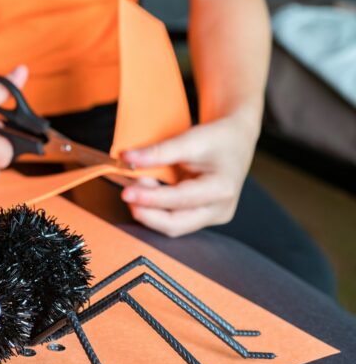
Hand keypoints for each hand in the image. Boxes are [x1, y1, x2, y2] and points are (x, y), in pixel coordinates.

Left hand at [120, 110, 259, 236]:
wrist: (236, 139)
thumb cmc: (220, 138)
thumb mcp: (191, 138)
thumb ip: (159, 151)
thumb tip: (127, 158)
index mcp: (222, 189)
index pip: (179, 200)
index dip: (150, 198)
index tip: (126, 192)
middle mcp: (219, 209)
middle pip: (174, 225)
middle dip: (146, 212)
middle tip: (127, 192)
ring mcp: (212, 216)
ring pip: (172, 226)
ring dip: (149, 210)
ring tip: (138, 186)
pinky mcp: (202, 216)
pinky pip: (174, 220)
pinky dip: (156, 208)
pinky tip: (147, 192)